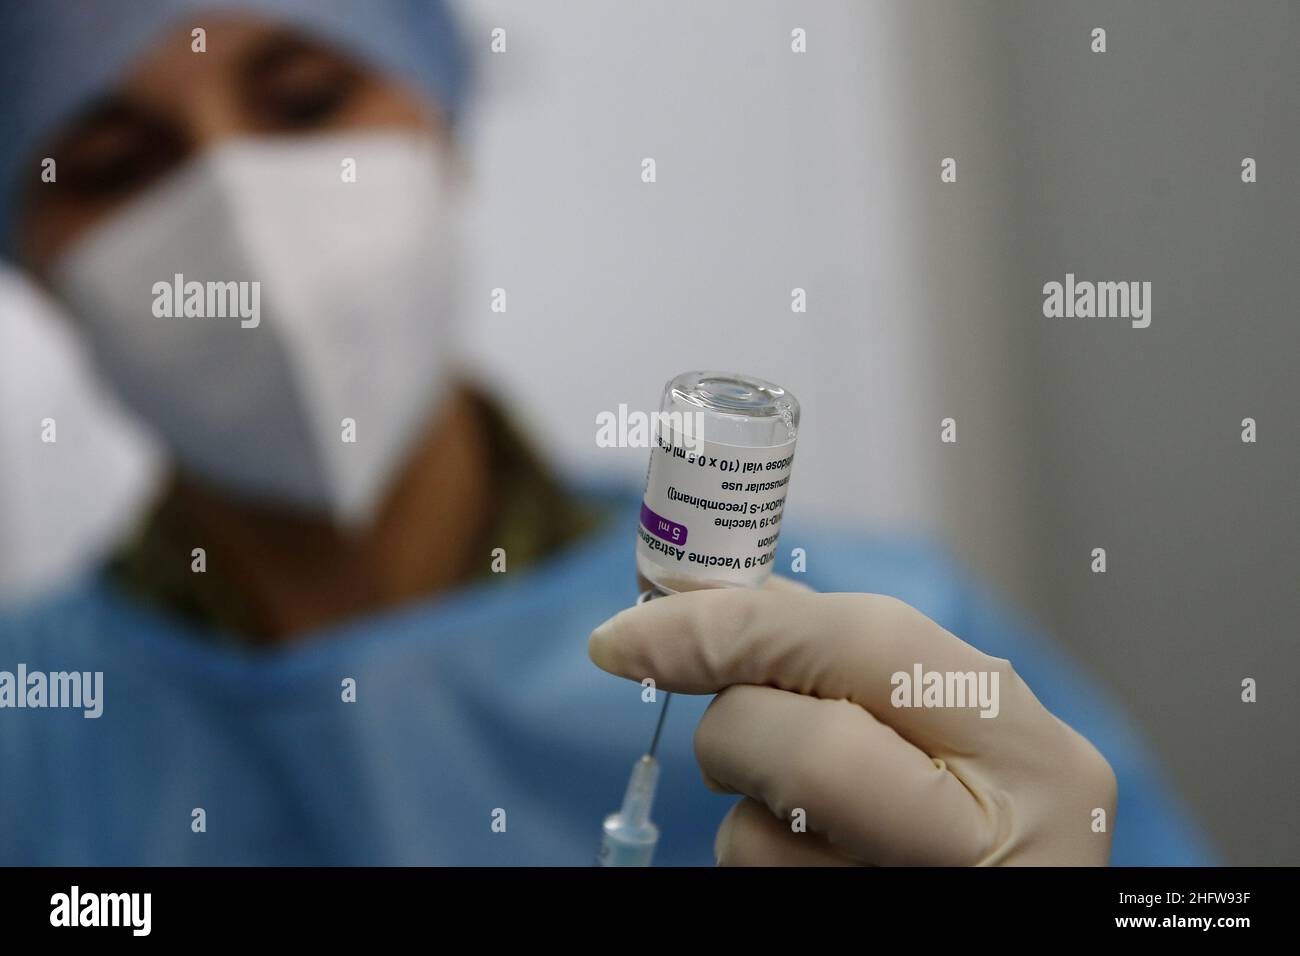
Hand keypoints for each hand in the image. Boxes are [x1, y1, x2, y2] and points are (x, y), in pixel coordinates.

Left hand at [589, 579, 1116, 865]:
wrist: (1016, 912)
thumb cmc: (975, 814)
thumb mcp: (953, 728)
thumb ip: (840, 653)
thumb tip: (708, 594)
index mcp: (1027, 748)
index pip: (865, 643)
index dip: (733, 627)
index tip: (628, 631)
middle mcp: (997, 839)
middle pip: (811, 749)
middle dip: (736, 729)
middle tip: (732, 737)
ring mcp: (933, 902)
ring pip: (758, 838)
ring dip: (745, 812)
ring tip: (811, 820)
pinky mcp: (865, 935)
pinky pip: (754, 883)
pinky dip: (756, 860)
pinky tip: (814, 864)